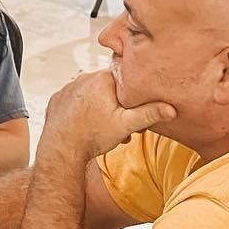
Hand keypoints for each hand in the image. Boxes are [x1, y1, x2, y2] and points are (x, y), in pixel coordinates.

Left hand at [41, 70, 175, 159]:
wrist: (60, 150)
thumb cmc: (93, 136)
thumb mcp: (126, 125)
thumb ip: (149, 114)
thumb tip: (171, 109)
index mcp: (102, 79)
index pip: (124, 78)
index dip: (132, 95)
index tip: (132, 109)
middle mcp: (83, 78)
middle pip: (108, 87)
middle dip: (116, 104)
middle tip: (120, 123)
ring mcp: (68, 88)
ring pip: (91, 94)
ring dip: (100, 107)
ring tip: (103, 128)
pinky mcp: (57, 99)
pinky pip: (75, 100)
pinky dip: (82, 110)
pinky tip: (86, 124)